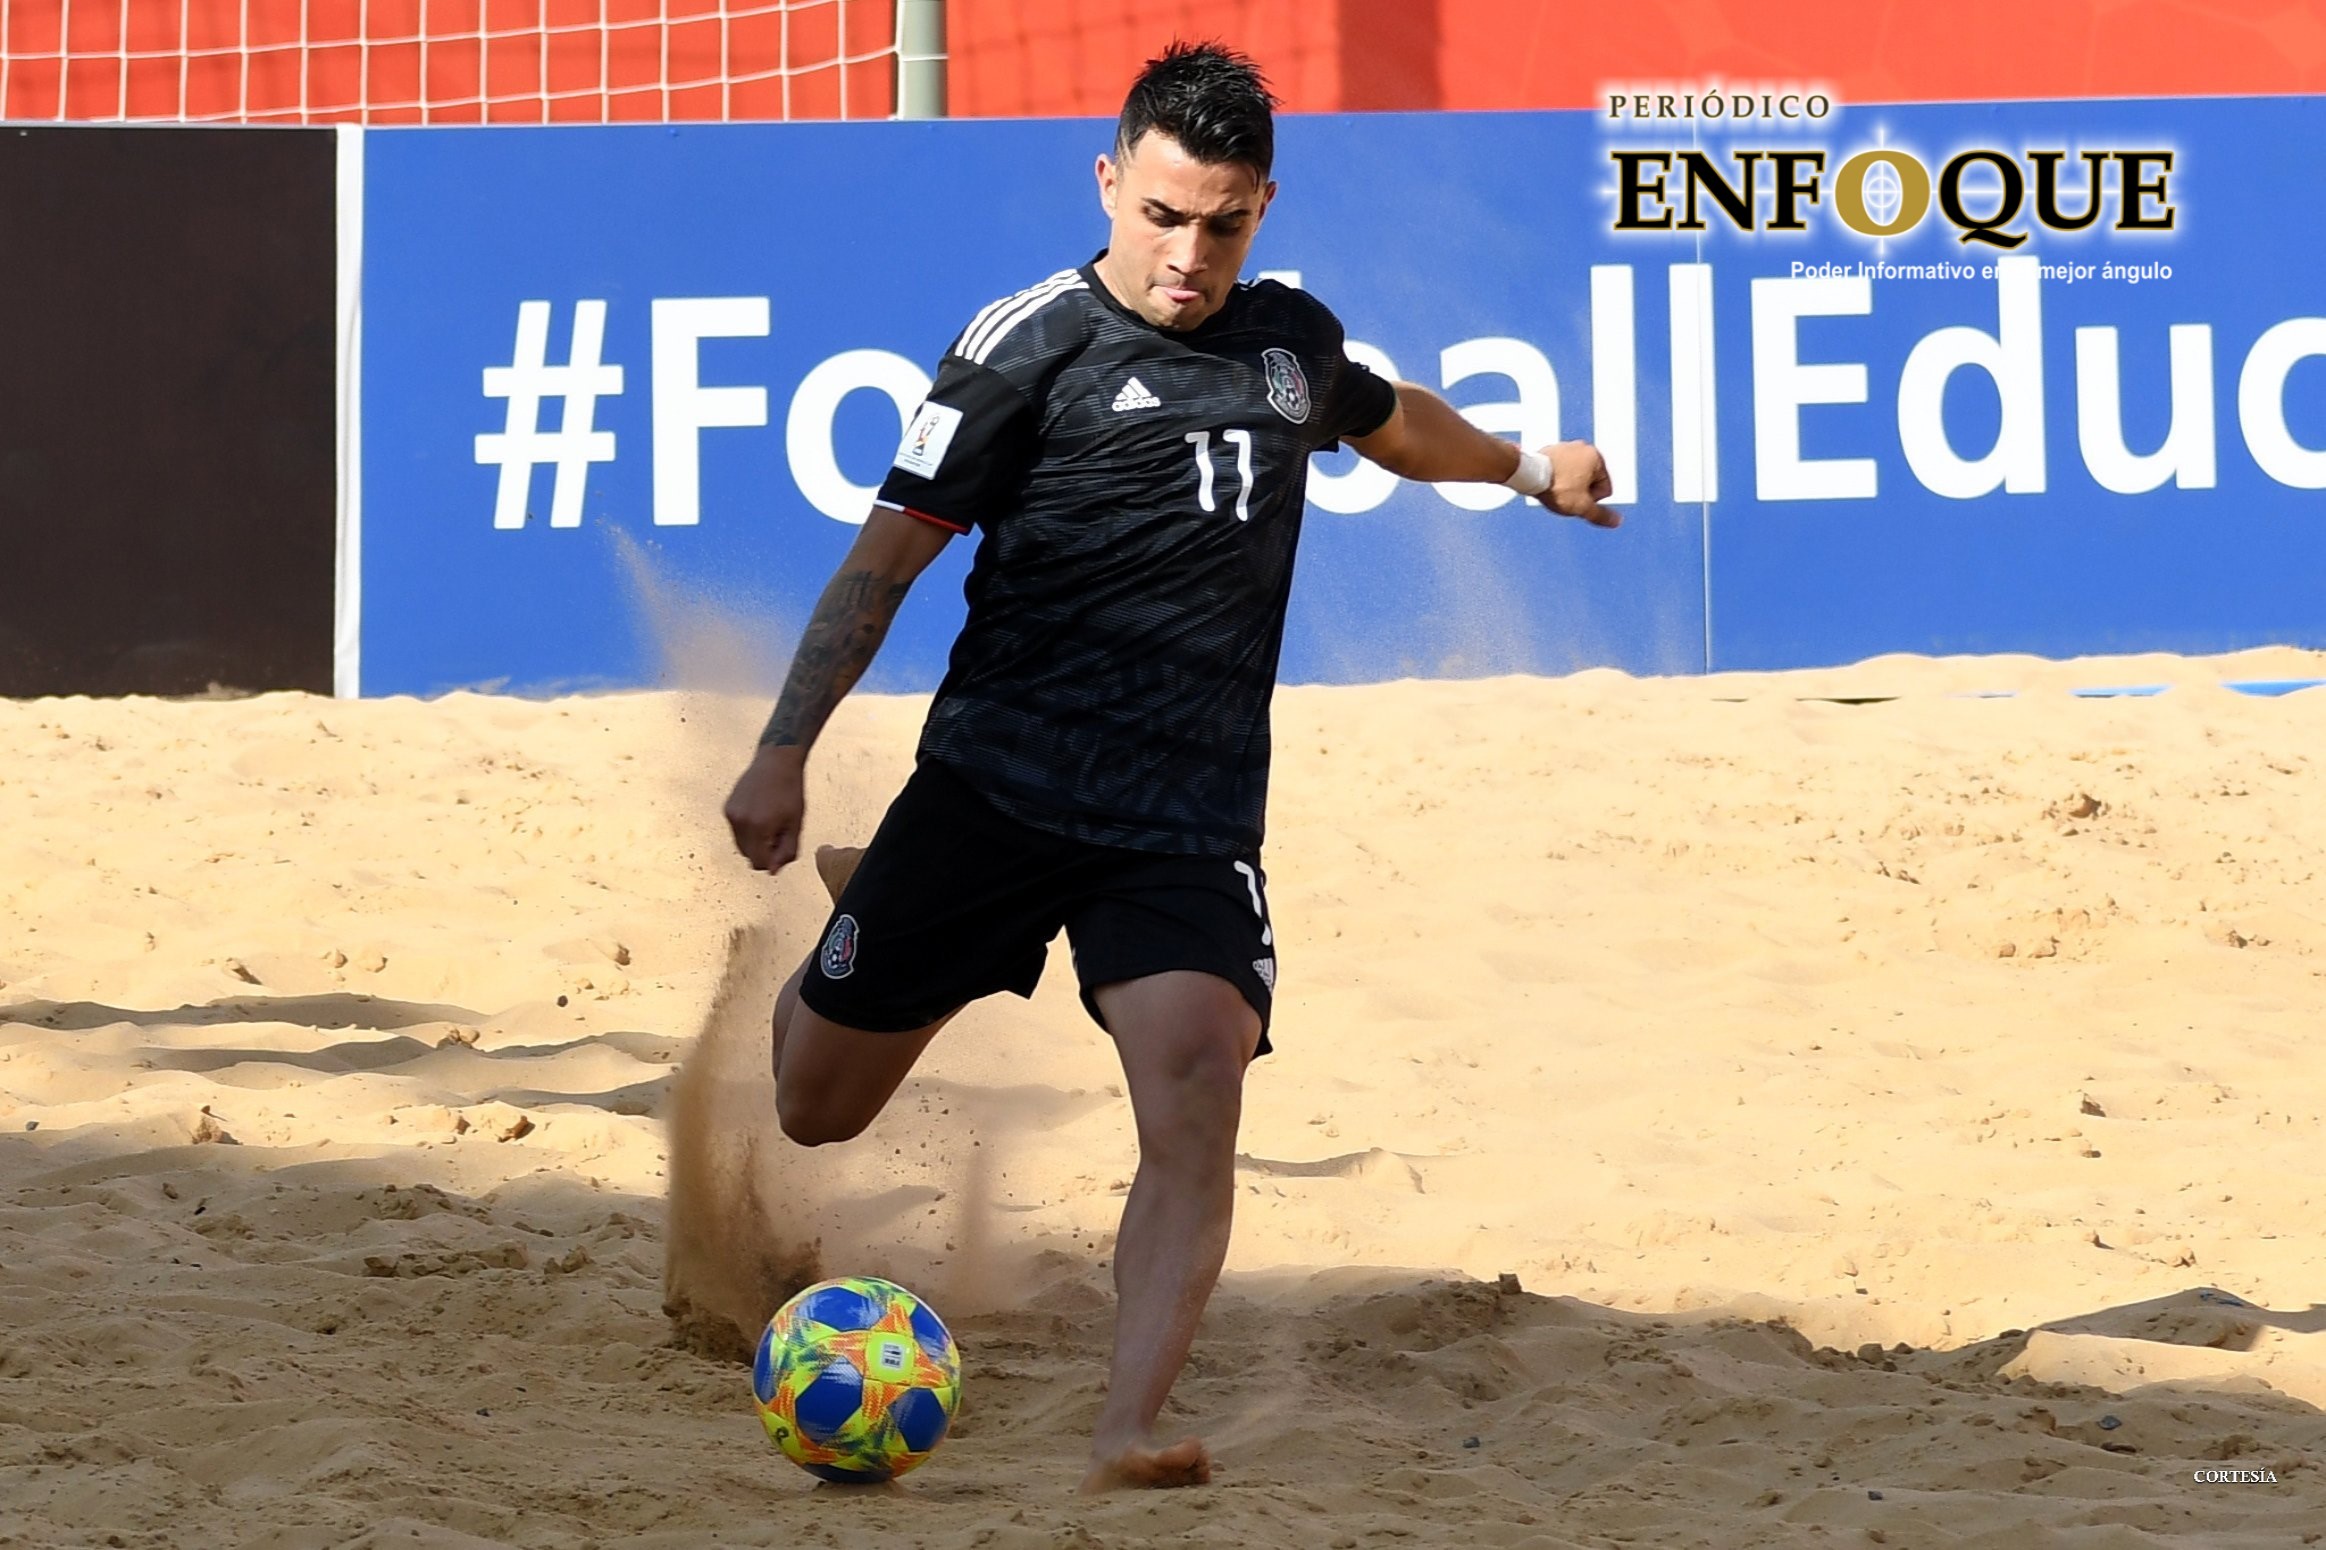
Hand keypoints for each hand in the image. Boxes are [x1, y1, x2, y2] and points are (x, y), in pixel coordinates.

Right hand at [724, 745, 806, 873]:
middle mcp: (741, 822)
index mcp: (759, 827)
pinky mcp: (727, 808)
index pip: (760, 863)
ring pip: (741, 845)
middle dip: (764, 851)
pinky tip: (760, 813)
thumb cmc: (790, 791)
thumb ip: (787, 851)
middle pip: (749, 856)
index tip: (783, 844)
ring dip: (754, 842)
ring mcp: (731, 815)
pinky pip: (736, 831)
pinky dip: (747, 830)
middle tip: (778, 831)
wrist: (776, 761)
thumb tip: (772, 871)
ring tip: (769, 822)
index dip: (774, 860)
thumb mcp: (796, 823)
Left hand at [1533, 441, 1620, 527]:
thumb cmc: (1557, 488)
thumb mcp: (1581, 506)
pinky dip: (1556, 478)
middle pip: (1590, 482)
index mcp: (1596, 457)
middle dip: (1579, 492)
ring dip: (1568, 486)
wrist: (1527, 474)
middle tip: (1564, 495)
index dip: (1591, 501)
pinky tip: (1547, 483)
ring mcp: (1566, 447)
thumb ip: (1600, 514)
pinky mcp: (1550, 450)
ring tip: (1554, 489)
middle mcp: (1583, 447)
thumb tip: (1617, 521)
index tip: (1575, 498)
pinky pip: (1560, 470)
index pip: (1605, 489)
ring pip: (1574, 477)